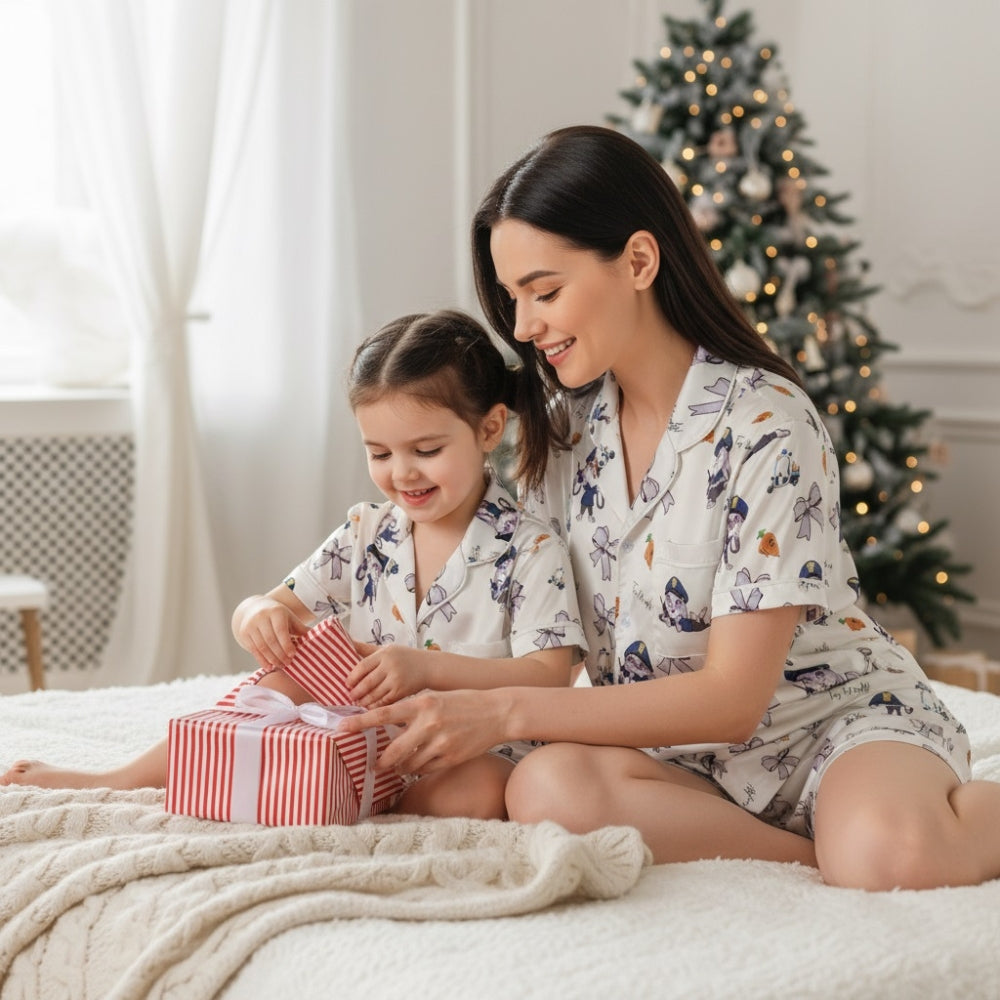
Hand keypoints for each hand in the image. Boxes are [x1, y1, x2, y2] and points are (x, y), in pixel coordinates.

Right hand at [234, 596, 308, 669]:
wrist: (255, 608)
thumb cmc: (278, 616)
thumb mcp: (290, 618)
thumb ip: (301, 628)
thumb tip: (319, 637)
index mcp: (276, 611)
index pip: (281, 630)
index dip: (286, 644)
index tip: (293, 655)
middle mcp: (261, 617)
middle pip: (271, 640)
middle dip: (280, 654)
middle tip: (287, 664)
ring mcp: (251, 625)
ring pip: (261, 646)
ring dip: (271, 658)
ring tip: (279, 666)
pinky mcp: (244, 633)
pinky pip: (253, 649)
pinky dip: (261, 659)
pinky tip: (269, 666)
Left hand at [338, 688, 508, 776]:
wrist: (497, 712)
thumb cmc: (464, 702)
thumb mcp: (436, 698)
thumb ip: (414, 709)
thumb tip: (388, 722)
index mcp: (423, 704)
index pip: (383, 714)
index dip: (360, 722)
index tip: (342, 727)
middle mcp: (429, 724)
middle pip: (393, 750)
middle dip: (381, 761)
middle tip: (374, 764)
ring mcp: (440, 744)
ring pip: (409, 764)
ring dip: (400, 768)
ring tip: (397, 767)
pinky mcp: (450, 758)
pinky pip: (425, 769)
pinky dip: (419, 769)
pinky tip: (419, 764)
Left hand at [348, 641, 430, 707]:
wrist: (429, 667)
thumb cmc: (404, 657)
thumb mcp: (387, 649)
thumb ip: (366, 648)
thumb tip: (346, 641)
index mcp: (385, 654)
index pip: (362, 666)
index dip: (352, 677)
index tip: (347, 683)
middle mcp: (390, 666)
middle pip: (367, 682)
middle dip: (356, 692)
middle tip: (350, 696)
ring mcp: (396, 679)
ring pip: (374, 694)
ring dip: (364, 700)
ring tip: (358, 702)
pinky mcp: (402, 691)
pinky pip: (384, 701)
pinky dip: (375, 706)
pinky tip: (370, 707)